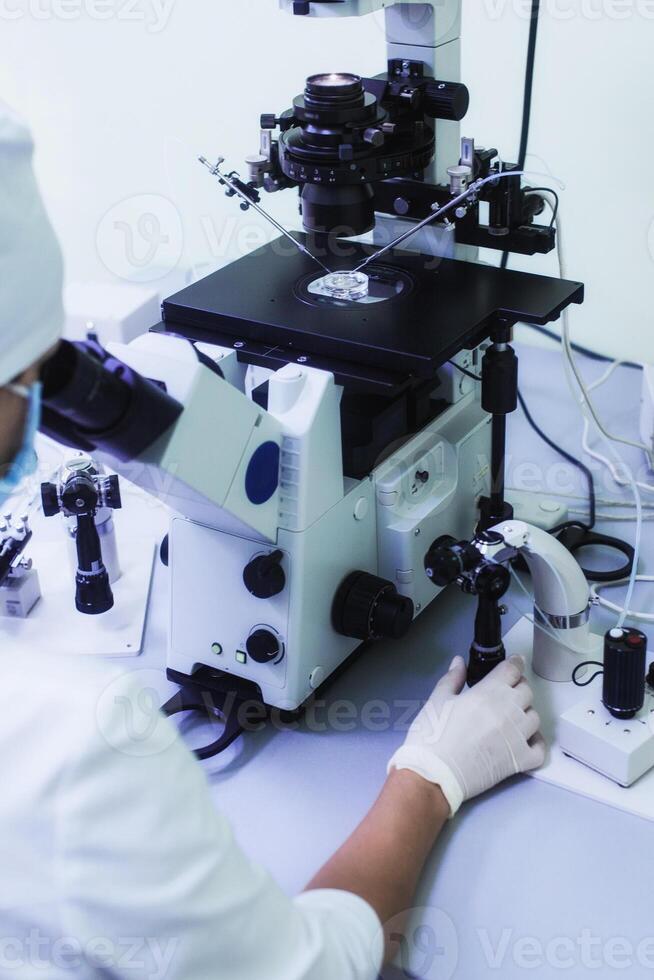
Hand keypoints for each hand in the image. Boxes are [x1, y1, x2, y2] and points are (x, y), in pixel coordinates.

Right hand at [388, 655, 545, 815]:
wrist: (433, 774)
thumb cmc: (431, 736)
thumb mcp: (437, 700)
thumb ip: (452, 678)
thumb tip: (459, 662)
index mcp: (488, 692)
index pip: (513, 670)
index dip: (515, 663)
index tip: (514, 663)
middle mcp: (508, 711)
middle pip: (526, 691)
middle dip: (518, 687)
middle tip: (505, 692)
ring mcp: (517, 737)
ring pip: (535, 717)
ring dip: (525, 713)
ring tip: (511, 717)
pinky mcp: (520, 760)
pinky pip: (540, 748)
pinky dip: (535, 742)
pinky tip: (524, 740)